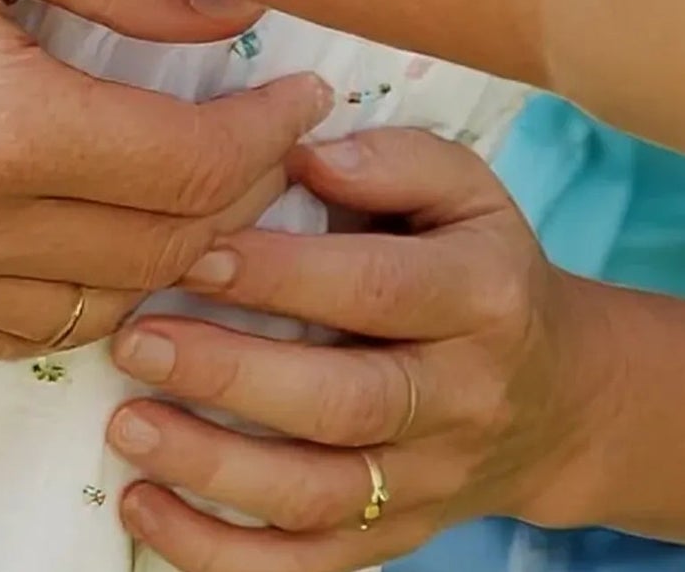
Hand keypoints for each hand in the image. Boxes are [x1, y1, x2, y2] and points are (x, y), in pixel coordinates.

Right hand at [0, 0, 330, 357]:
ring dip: (163, 259)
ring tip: (201, 186)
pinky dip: (72, 292)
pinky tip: (96, 227)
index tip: (308, 90)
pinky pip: (4, 330)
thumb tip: (244, 0)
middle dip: (240, 200)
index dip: (273, 138)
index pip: (192, 172)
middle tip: (273, 137)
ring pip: (90, 308)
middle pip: (157, 254)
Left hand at [103, 130, 603, 569]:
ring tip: (127, 425)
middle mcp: (464, 397)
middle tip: (137, 341)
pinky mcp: (395, 538)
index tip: (194, 253)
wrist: (557, 401)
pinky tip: (144, 508)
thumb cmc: (481, 273)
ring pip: (320, 495)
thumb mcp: (469, 194)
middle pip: (347, 402)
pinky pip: (304, 565)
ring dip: (213, 468)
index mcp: (483, 297)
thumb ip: (396, 159)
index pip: (378, 289)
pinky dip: (217, 552)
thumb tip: (305, 153)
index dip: (283, 275)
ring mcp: (430, 481)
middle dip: (232, 376)